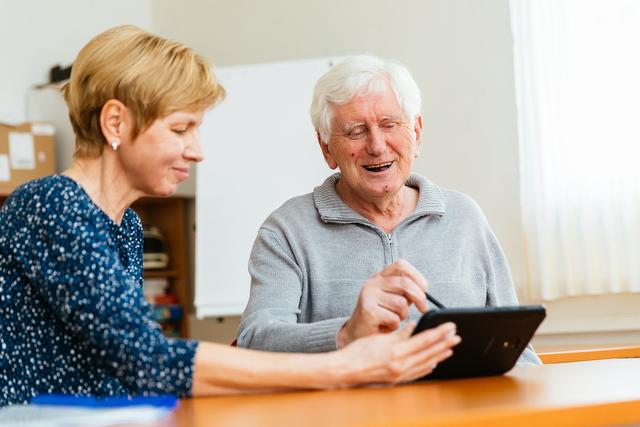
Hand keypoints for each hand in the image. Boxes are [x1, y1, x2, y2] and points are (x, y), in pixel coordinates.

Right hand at [338, 259, 428, 347]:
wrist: (358, 334)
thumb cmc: (379, 317)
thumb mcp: (394, 299)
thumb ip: (406, 291)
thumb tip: (424, 289)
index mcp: (380, 277)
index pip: (401, 265)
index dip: (416, 275)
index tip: (425, 289)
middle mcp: (372, 283)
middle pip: (404, 283)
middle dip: (420, 297)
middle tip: (424, 309)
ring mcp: (368, 295)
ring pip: (401, 303)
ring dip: (403, 315)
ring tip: (393, 319)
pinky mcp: (368, 310)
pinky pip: (393, 318)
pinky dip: (394, 325)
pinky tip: (385, 326)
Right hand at [338, 321, 460, 385]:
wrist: (346, 370)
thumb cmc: (358, 352)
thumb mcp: (380, 338)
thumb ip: (400, 333)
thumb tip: (414, 326)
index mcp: (396, 351)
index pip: (425, 340)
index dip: (440, 333)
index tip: (451, 327)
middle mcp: (401, 365)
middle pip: (429, 353)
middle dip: (445, 344)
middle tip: (457, 337)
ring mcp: (400, 374)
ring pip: (426, 364)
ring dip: (440, 355)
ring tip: (450, 349)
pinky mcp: (397, 380)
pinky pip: (418, 373)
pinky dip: (428, 367)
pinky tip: (434, 363)